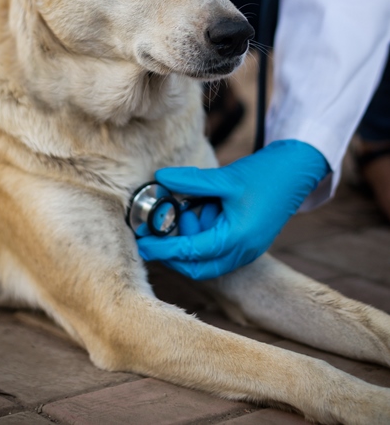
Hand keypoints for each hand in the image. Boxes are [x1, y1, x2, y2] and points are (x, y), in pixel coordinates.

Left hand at [138, 140, 328, 279]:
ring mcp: (246, 250)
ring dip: (190, 240)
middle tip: (156, 232)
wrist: (295, 171)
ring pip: (207, 260)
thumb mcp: (223, 178)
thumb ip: (190, 181)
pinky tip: (202, 209)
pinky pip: (217, 250)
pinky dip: (203, 235)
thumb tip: (160, 178)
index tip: (143, 244)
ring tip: (188, 208)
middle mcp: (242, 252)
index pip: (191, 252)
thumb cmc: (264, 175)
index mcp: (237, 239)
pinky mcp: (247, 243)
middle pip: (198, 267)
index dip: (164, 249)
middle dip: (174, 252)